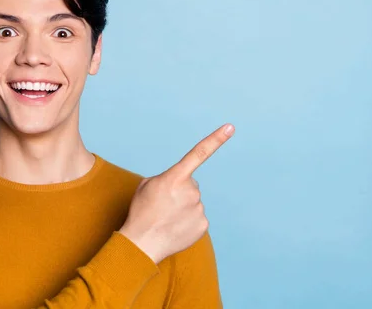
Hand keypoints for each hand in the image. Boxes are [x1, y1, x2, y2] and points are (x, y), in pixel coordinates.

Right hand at [119, 123, 233, 263]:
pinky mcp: (203, 225)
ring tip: (166, 217)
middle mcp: (191, 191)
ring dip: (183, 207)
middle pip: (191, 185)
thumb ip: (165, 178)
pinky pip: (197, 217)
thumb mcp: (146, 186)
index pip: (198, 153)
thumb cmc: (141, 212)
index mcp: (175, 177)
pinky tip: (175, 227)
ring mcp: (199, 208)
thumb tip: (178, 184)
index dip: (216, 139)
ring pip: (193, 202)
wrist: (142, 243)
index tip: (230, 128)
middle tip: (163, 204)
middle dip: (180, 191)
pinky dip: (188, 221)